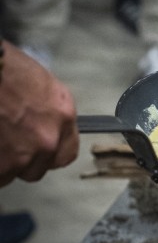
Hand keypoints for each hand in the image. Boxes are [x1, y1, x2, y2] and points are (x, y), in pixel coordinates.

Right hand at [0, 43, 78, 186]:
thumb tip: (43, 123)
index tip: (39, 152)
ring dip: (1, 163)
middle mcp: (46, 139)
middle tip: (8, 143)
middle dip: (22, 161)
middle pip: (37, 169)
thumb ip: (48, 111)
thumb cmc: (7, 68)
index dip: (50, 155)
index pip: (67, 153)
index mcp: (62, 116)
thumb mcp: (41, 84)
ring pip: (10, 174)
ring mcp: (21, 155)